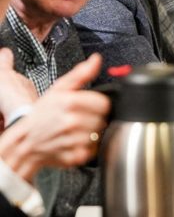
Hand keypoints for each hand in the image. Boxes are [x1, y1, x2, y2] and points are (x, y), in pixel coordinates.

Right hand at [0, 54, 110, 180]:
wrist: (24, 142)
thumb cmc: (41, 115)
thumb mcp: (59, 88)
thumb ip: (81, 74)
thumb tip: (96, 60)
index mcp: (70, 102)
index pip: (104, 103)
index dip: (98, 104)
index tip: (89, 106)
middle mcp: (72, 121)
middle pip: (103, 119)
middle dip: (94, 118)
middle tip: (79, 119)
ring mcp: (73, 140)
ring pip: (99, 135)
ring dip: (90, 134)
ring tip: (75, 131)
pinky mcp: (75, 156)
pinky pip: (93, 150)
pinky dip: (86, 148)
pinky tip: (73, 142)